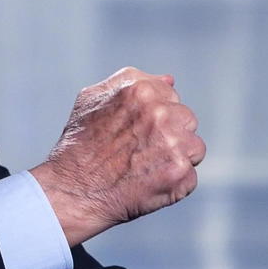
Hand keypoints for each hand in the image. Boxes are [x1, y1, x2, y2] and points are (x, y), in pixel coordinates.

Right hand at [30, 67, 205, 246]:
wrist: (73, 188)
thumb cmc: (79, 144)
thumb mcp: (92, 100)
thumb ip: (129, 82)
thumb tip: (168, 80)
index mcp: (140, 89)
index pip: (170, 95)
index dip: (154, 115)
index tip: (134, 131)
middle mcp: (160, 112)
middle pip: (186, 119)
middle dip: (169, 134)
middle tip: (139, 150)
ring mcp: (173, 142)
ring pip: (194, 146)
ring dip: (175, 157)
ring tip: (144, 167)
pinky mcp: (180, 171)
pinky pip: (190, 175)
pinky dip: (173, 182)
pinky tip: (147, 182)